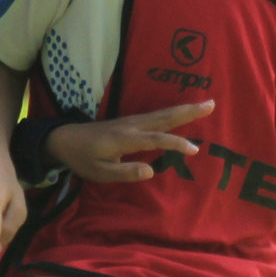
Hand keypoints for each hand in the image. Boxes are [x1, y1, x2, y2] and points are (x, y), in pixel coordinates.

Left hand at [50, 100, 212, 182]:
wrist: (64, 139)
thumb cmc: (82, 159)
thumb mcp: (99, 172)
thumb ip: (125, 172)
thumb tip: (151, 171)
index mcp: (125, 139)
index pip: (156, 140)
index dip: (175, 144)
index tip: (194, 150)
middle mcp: (131, 126)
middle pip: (164, 117)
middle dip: (188, 112)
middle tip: (211, 104)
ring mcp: (132, 121)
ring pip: (162, 113)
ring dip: (185, 109)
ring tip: (206, 104)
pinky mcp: (131, 121)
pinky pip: (157, 115)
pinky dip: (173, 112)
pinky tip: (183, 111)